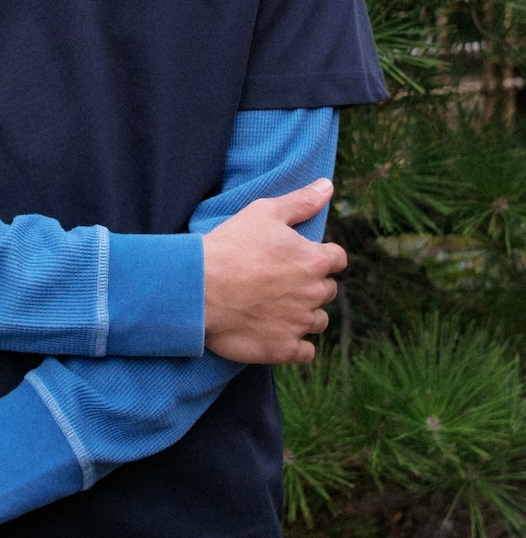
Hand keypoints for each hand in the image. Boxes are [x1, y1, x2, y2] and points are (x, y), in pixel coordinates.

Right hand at [202, 179, 345, 364]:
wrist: (200, 288)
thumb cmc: (231, 245)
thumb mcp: (265, 212)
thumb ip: (301, 201)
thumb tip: (328, 186)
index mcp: (314, 260)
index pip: (337, 258)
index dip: (322, 256)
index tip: (302, 256)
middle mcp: (313, 293)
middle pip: (328, 290)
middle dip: (312, 284)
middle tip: (283, 280)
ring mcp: (299, 324)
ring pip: (318, 321)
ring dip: (306, 314)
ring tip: (278, 306)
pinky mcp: (284, 349)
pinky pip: (306, 352)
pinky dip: (298, 344)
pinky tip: (279, 333)